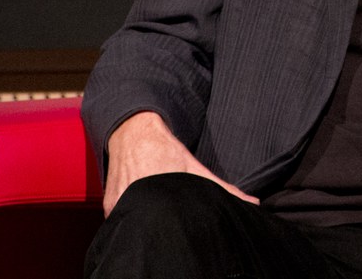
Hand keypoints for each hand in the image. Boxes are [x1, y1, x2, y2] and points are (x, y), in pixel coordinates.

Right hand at [102, 111, 259, 216]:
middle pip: (151, 225)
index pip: (169, 222)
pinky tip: (139, 215)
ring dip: (144, 222)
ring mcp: (119, 204)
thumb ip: (223, 188)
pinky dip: (130, 220)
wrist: (133, 132)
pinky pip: (120, 221)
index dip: (176, 228)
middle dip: (161, 226)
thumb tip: (252, 203)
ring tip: (155, 216)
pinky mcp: (109, 206)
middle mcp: (136, 199)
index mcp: (159, 191)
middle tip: (169, 221)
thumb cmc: (167, 151)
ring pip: (134, 224)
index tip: (180, 228)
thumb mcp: (196, 169)